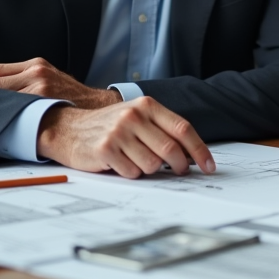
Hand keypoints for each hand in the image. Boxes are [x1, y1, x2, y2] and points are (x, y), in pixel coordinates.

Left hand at [0, 58, 121, 108]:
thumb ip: (28, 80)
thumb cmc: (72, 96)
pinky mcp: (44, 100)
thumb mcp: (51, 78)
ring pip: (0, 94)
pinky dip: (0, 112)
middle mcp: (36, 71)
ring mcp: (40, 85)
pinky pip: (14, 106)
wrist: (98, 106)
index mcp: (36, 64)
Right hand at [36, 98, 214, 177]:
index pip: (183, 128)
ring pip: (153, 164)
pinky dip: (131, 173)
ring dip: (150, 169)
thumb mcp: (137, 117)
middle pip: (171, 149)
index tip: (209, 165)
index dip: (200, 150)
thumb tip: (192, 155)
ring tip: (137, 160)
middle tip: (181, 171)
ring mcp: (119, 132)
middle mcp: (133, 116)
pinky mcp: (106, 149)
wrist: (69, 128)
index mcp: (147, 105)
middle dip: (181, 166)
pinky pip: (132, 172)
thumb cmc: (110, 126)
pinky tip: (121, 163)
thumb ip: (162, 130)